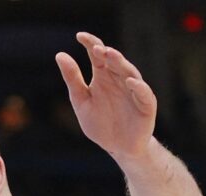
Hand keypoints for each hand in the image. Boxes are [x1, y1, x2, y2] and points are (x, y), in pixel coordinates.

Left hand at [55, 32, 156, 160]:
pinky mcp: (146, 104)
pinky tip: (129, 82)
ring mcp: (134, 90)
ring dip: (120, 64)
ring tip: (111, 55)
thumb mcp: (82, 103)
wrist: (118, 148)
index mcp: (103, 76)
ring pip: (129, 72)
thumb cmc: (101, 125)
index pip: (97, 55)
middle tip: (97, 48)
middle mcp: (119, 79)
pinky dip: (137, 87)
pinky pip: (143, 93)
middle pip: (114, 61)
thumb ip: (73, 80)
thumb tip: (60, 55)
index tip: (79, 36)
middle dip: (106, 53)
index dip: (90, 44)